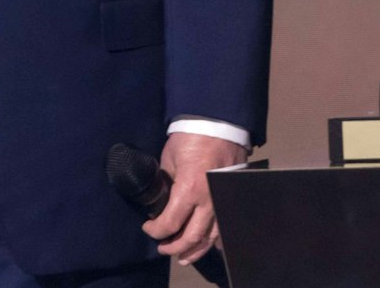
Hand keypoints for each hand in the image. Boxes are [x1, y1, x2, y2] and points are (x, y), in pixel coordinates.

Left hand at [143, 132, 247, 265]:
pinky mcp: (231, 196)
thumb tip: (160, 199)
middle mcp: (209, 200)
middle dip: (174, 246)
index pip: (170, 223)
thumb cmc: (190, 138)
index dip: (155, 230)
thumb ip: (166, 183)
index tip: (148, 226)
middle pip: (192, 237)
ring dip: (196, 249)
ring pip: (211, 236)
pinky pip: (224, 225)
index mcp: (189, 189)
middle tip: (163, 247)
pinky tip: (207, 244)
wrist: (219, 123)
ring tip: (183, 256)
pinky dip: (215, 239)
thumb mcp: (169, 159)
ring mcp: (223, 200)